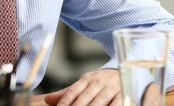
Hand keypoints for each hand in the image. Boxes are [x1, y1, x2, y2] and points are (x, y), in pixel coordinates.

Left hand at [44, 70, 161, 105]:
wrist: (126, 71)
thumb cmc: (101, 82)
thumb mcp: (85, 84)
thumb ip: (68, 93)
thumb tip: (47, 100)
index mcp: (87, 78)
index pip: (73, 91)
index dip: (65, 101)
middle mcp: (99, 81)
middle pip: (85, 98)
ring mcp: (111, 87)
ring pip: (99, 101)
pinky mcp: (123, 93)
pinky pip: (116, 103)